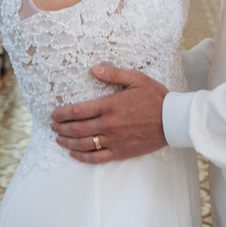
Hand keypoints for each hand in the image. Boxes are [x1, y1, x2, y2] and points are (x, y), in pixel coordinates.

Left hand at [49, 66, 169, 162]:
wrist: (173, 120)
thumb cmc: (155, 97)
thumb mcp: (136, 79)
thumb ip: (113, 74)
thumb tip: (93, 68)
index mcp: (110, 106)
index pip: (77, 111)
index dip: (62, 114)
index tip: (53, 114)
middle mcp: (108, 125)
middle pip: (76, 129)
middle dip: (61, 128)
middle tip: (52, 126)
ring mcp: (113, 140)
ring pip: (83, 145)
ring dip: (67, 143)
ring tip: (58, 139)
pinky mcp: (120, 152)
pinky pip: (96, 158)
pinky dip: (82, 157)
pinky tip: (73, 154)